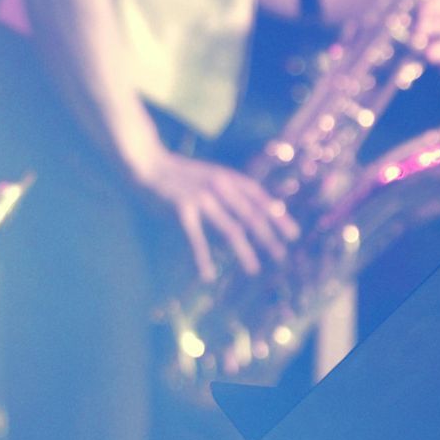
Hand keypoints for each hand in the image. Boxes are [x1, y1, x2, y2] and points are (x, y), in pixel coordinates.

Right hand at [131, 149, 299, 282]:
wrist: (146, 164)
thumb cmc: (178, 174)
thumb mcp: (208, 176)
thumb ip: (228, 193)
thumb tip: (248, 217)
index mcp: (226, 177)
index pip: (259, 197)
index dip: (277, 215)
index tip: (293, 234)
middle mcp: (218, 186)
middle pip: (250, 215)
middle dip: (268, 236)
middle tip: (282, 256)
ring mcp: (201, 198)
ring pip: (229, 229)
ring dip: (244, 251)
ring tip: (254, 269)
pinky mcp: (181, 210)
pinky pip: (195, 239)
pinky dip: (202, 258)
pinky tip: (208, 275)